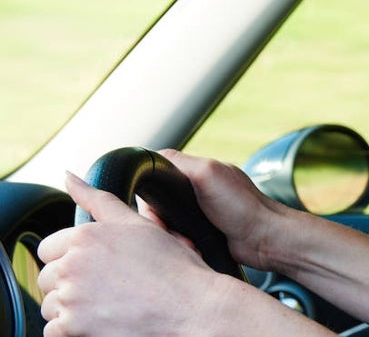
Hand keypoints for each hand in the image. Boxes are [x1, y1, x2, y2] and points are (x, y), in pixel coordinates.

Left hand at [37, 173, 234, 336]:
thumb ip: (98, 198)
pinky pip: (53, 332)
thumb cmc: (173, 267)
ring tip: (107, 306)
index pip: (48, 249)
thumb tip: (69, 176)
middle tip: (106, 288)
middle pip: (48, 278)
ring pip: (50, 306)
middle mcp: (72, 265)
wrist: (191, 307)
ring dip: (71, 309)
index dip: (72, 258)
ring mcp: (70, 298)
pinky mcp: (71, 328)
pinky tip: (100, 322)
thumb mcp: (138, 224)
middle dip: (70, 284)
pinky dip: (72, 331)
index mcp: (84, 236)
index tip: (96, 268)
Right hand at [142, 149, 291, 269]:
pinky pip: (177, 239)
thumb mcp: (208, 174)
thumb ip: (180, 163)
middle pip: (156, 205)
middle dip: (161, 223)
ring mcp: (198, 212)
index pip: (155, 177)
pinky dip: (181, 246)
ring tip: (187, 245)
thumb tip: (152, 158)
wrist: (265, 239)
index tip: (157, 214)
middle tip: (175, 234)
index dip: (150, 197)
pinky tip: (192, 250)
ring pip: (165, 225)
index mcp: (196, 171)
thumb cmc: (242, 206)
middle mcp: (195, 190)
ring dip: (172, 237)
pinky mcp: (201, 233)